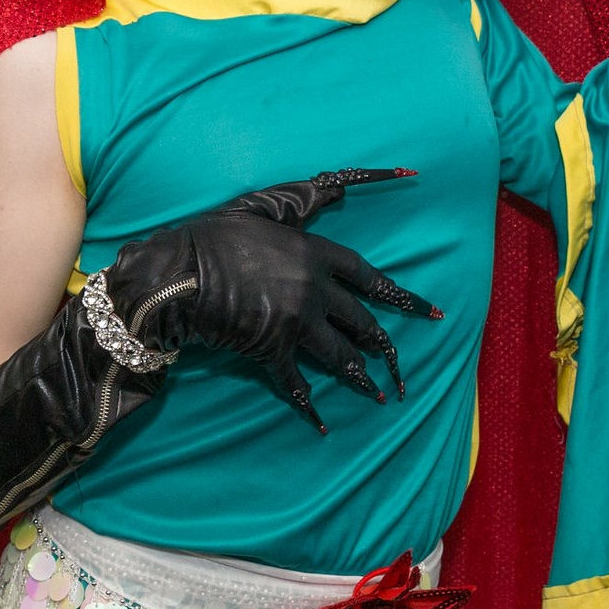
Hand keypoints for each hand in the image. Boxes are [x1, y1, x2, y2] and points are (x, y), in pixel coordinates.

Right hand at [114, 168, 440, 433]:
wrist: (178, 273)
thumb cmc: (214, 234)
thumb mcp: (262, 207)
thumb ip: (305, 200)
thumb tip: (341, 186)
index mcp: (315, 253)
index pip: (371, 278)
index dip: (402, 296)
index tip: (430, 312)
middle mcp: (315, 290)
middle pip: (362, 322)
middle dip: (384, 345)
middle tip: (400, 363)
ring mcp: (296, 324)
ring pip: (340, 356)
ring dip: (360, 377)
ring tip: (378, 394)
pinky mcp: (272, 351)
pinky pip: (298, 383)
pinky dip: (309, 405)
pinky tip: (322, 422)